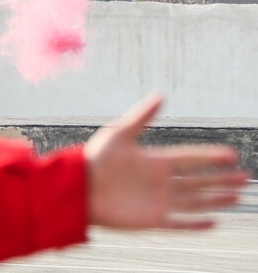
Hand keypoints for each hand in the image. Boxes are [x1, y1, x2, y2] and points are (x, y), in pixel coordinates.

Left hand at [85, 94, 247, 229]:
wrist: (78, 188)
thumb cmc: (94, 159)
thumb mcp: (120, 133)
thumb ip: (142, 116)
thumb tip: (161, 94)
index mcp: (154, 161)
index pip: (189, 159)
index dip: (210, 157)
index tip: (231, 154)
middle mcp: (159, 182)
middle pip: (198, 181)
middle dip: (221, 179)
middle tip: (245, 178)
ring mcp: (156, 201)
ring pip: (193, 201)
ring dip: (215, 199)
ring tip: (236, 196)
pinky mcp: (150, 219)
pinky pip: (178, 223)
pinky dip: (195, 224)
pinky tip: (213, 222)